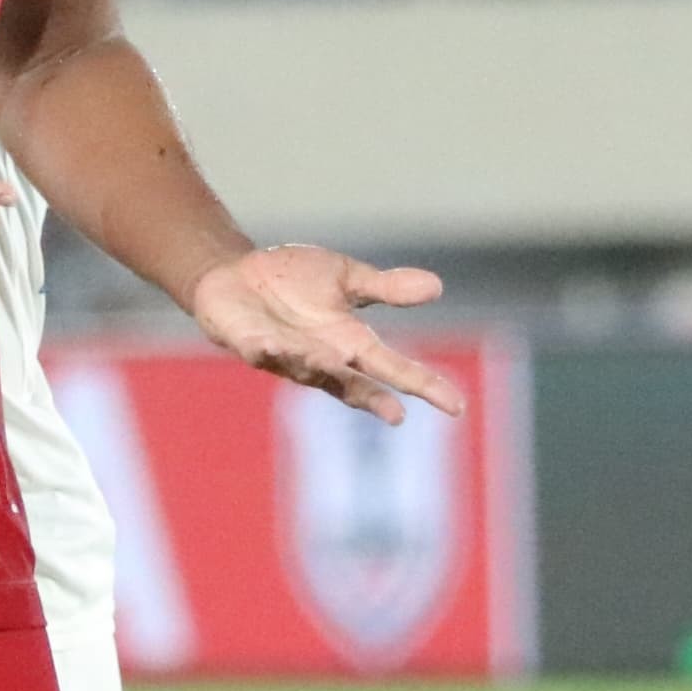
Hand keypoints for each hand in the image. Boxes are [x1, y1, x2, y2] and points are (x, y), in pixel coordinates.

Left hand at [189, 242, 468, 423]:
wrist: (236, 275)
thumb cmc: (293, 282)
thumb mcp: (347, 279)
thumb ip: (387, 289)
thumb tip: (437, 287)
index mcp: (349, 342)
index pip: (393, 368)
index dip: (423, 385)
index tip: (455, 405)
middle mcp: (322, 358)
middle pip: (355, 384)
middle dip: (375, 398)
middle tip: (399, 415)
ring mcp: (286, 356)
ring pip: (307, 370)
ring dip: (320, 368)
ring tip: (335, 363)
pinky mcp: (250, 344)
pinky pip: (261, 350)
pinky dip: (270, 349)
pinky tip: (276, 345)